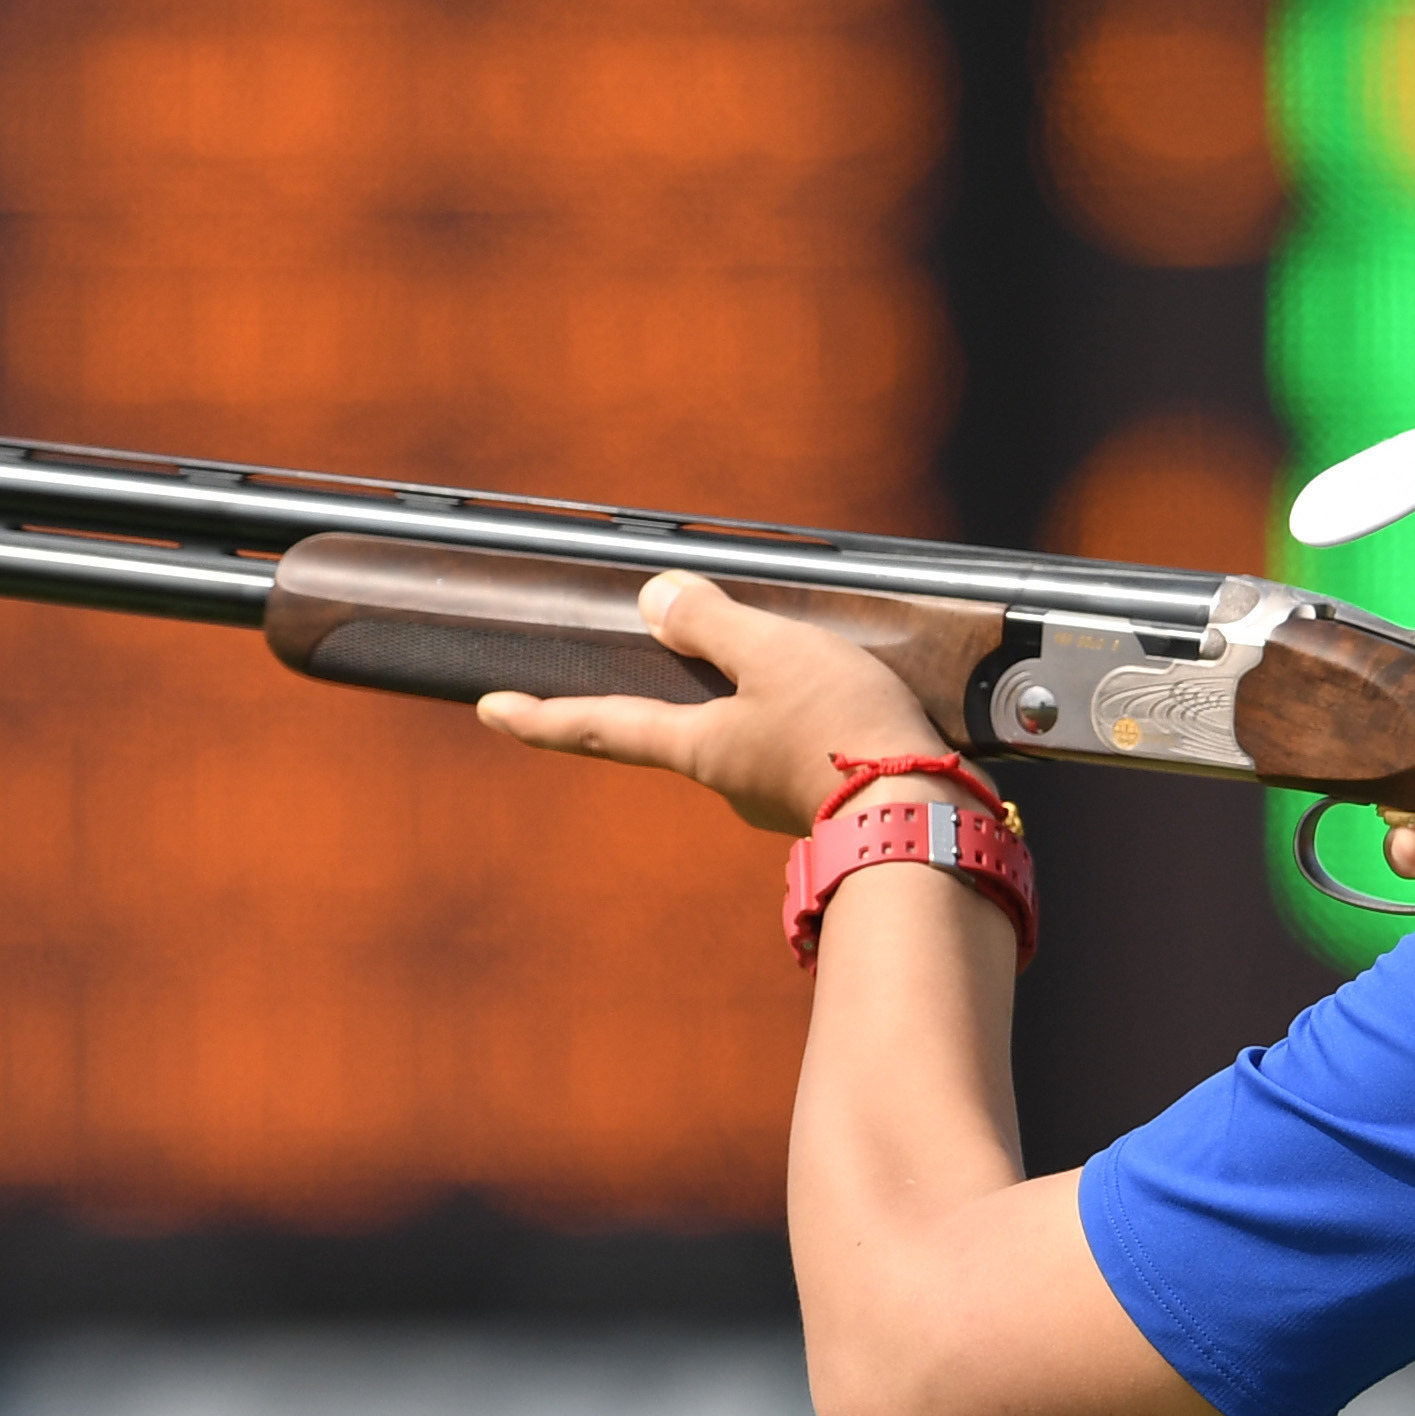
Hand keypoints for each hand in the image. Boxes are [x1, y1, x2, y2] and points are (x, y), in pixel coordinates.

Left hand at [479, 572, 951, 833]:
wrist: (925, 817)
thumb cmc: (843, 732)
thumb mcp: (771, 652)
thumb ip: (711, 622)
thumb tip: (655, 598)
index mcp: (695, 746)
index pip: (600, 725)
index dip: (541, 716)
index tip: (489, 710)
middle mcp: (723, 779)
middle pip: (679, 728)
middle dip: (681, 695)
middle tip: (693, 659)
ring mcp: (772, 796)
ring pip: (747, 736)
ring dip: (764, 704)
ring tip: (812, 671)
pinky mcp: (823, 800)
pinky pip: (798, 750)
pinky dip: (809, 723)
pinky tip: (846, 705)